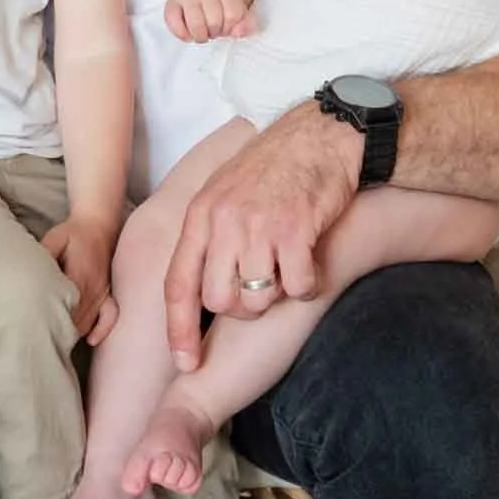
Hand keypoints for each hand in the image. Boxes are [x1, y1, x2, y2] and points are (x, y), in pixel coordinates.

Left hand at [44, 212, 120, 344]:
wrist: (99, 223)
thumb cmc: (74, 232)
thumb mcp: (55, 238)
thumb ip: (45, 254)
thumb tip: (30, 272)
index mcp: (80, 274)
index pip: (67, 305)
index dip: (54, 321)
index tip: (39, 330)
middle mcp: (94, 286)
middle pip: (78, 319)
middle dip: (62, 331)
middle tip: (44, 341)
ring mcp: (103, 291)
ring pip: (90, 320)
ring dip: (76, 332)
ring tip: (58, 343)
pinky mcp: (108, 292)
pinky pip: (110, 315)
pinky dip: (102, 329)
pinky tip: (92, 340)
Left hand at [163, 104, 360, 371]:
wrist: (320, 135)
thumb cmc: (274, 168)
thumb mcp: (225, 195)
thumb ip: (209, 237)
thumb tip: (198, 290)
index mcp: (201, 216)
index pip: (178, 284)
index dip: (179, 329)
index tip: (185, 363)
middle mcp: (224, 222)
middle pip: (219, 301)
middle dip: (242, 309)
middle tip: (262, 289)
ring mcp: (259, 226)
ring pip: (258, 299)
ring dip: (277, 297)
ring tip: (288, 270)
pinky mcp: (295, 229)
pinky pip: (297, 287)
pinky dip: (307, 287)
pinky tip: (312, 268)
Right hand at [164, 0, 254, 43]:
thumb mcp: (240, 3)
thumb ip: (244, 20)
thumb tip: (239, 33)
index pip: (233, 16)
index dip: (232, 27)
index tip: (228, 24)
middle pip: (214, 23)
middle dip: (217, 32)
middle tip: (215, 28)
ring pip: (195, 26)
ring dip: (201, 35)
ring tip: (203, 32)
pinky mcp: (172, 1)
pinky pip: (172, 20)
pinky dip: (181, 33)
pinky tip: (188, 34)